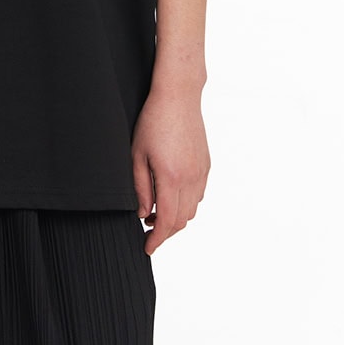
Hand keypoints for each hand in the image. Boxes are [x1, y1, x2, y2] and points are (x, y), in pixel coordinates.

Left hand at [131, 86, 209, 254]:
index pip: (166, 221)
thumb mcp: (137, 154)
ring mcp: (201, 172)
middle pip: (181, 221)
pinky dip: (186, 204)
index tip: (147, 247)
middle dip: (165, 232)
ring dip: (176, 219)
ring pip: (192, 210)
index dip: (157, 239)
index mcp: (171, 178)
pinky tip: (171, 196)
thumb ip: (139, 188)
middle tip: (147, 231)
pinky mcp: (206, 165)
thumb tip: (142, 213)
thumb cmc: (153, 121)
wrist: (178, 96)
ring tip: (155, 213)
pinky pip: (199, 194)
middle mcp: (191, 179)